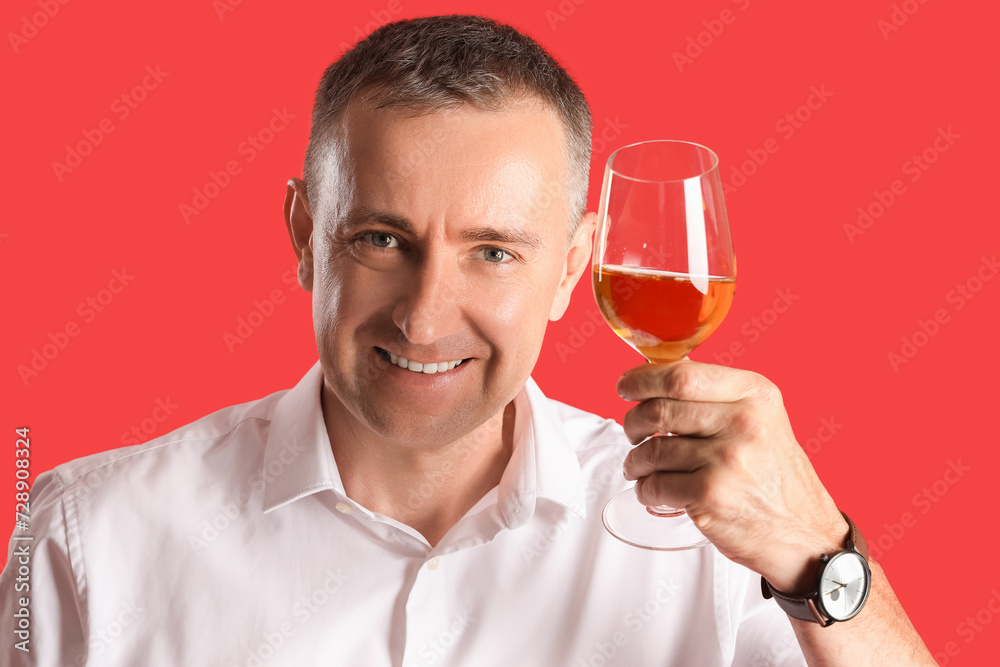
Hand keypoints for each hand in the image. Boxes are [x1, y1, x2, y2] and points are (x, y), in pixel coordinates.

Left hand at [617, 359, 849, 594]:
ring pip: (651, 450)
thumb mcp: (761, 419)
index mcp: (754, 394)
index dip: (642, 380)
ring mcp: (727, 460)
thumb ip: (716, 397)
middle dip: (633, 422)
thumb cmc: (774, 475)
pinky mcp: (710, 496)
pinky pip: (654, 485)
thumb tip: (654, 379)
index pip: (681, 375)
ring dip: (635, 461)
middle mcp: (743, 422)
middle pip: (658, 410)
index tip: (626, 386)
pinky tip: (654, 491)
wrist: (805, 535)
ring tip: (640, 466)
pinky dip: (645, 489)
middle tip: (633, 432)